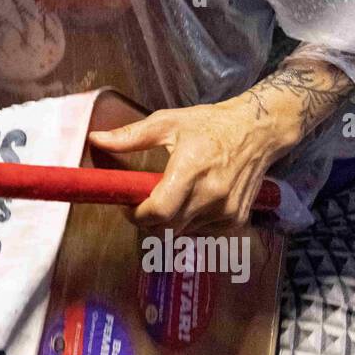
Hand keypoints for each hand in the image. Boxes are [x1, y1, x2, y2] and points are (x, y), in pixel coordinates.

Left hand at [88, 97, 298, 233]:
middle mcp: (212, 194)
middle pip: (167, 227)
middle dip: (148, 219)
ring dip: (170, 221)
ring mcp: (226, 210)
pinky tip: (193, 201)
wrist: (258, 131)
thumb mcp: (167, 122)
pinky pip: (202, 232)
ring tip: (172, 196)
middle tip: (142, 202)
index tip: (127, 205)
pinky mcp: (236, 219)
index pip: (158, 211)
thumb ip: (130, 136)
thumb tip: (96, 139)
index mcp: (192, 168)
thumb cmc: (210, 124)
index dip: (136, 215)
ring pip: (183, 232)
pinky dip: (190, 222)